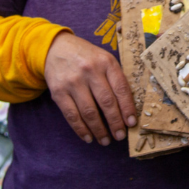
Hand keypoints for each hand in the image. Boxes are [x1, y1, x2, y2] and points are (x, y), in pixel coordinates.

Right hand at [44, 31, 135, 145]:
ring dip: (99, 130)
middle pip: (106, 102)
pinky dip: (81, 129)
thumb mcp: (104, 59)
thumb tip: (127, 107)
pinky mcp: (58, 92)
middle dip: (115, 122)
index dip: (127, 108)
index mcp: (106, 62)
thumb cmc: (87, 57)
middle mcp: (90, 71)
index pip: (121, 88)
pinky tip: (88, 137)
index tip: (132, 123)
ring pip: (89, 112)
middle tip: (120, 136)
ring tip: (106, 140)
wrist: (56, 48)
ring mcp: (73, 82)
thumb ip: (114, 78)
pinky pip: (71, 115)